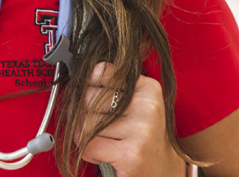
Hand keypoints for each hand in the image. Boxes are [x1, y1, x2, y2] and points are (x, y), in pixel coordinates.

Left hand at [78, 62, 185, 176]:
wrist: (163, 170)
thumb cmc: (143, 137)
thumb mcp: (136, 105)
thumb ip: (112, 88)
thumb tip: (75, 83)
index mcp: (148, 88)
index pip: (101, 71)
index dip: (86, 86)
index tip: (87, 97)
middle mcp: (147, 106)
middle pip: (89, 99)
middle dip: (81, 116)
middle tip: (91, 127)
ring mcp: (140, 130)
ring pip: (86, 124)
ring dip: (84, 137)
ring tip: (100, 142)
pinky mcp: (131, 154)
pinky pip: (90, 145)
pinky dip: (88, 153)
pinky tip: (101, 155)